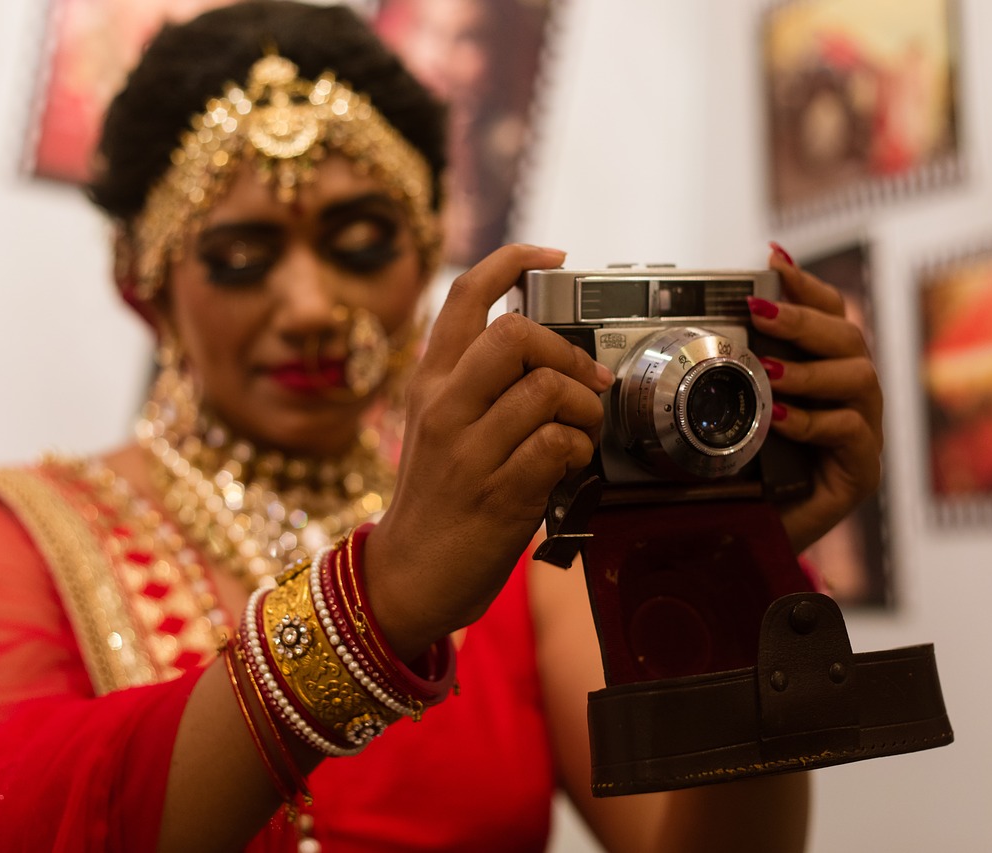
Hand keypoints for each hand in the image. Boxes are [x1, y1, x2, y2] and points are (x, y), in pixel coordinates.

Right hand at [366, 244, 612, 656]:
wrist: (408, 577)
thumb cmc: (435, 501)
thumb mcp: (437, 428)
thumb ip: (475, 385)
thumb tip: (544, 351)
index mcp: (429, 383)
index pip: (464, 296)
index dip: (513, 261)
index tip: (551, 257)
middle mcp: (444, 408)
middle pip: (514, 334)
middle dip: (566, 351)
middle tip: (584, 379)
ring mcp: (469, 451)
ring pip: (546, 389)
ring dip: (584, 407)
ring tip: (581, 429)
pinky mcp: (498, 493)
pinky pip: (558, 445)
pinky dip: (579, 449)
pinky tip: (570, 463)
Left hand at [750, 244, 883, 553]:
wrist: (748, 541)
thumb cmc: (741, 476)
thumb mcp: (727, 418)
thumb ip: (726, 377)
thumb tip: (694, 328)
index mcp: (824, 376)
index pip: (829, 317)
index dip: (806, 286)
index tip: (773, 260)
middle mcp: (851, 399)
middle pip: (848, 339)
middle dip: (803, 319)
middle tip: (761, 311)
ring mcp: (862, 435)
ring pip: (858, 378)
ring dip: (809, 370)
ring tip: (767, 371)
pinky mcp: (860, 473)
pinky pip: (850, 432)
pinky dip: (813, 421)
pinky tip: (781, 419)